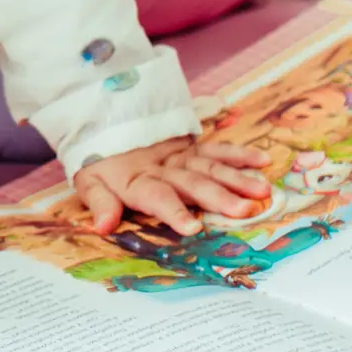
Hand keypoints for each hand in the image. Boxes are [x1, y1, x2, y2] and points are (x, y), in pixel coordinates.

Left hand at [73, 138, 271, 234]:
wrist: (105, 124)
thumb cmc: (100, 163)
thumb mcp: (89, 182)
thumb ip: (99, 203)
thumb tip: (102, 226)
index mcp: (137, 180)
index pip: (157, 196)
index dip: (173, 212)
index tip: (193, 228)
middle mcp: (163, 168)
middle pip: (192, 183)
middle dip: (218, 197)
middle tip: (245, 210)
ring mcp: (180, 157)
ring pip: (211, 167)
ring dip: (237, 178)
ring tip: (263, 190)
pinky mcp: (191, 148)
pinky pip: (217, 150)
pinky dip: (239, 154)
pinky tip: (262, 161)